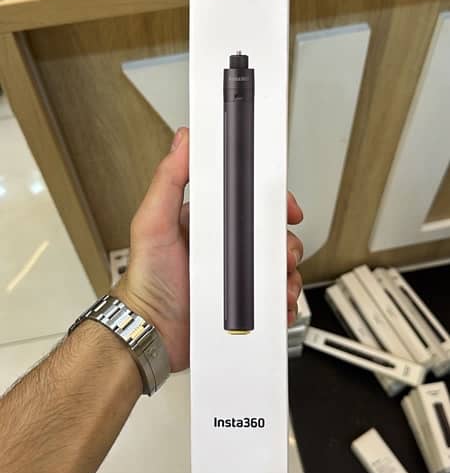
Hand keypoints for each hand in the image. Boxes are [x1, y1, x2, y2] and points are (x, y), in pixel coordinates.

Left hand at [116, 127, 302, 371]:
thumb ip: (168, 180)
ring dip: (287, 274)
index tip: (284, 208)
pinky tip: (275, 303)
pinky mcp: (243, 303)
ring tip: (278, 285)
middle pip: (271, 235)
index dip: (271, 203)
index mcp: (208, 222)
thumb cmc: (146, 281)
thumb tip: (184, 141)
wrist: (151, 331)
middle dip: (285, 243)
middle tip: (280, 255)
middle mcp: (224, 248)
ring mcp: (236, 276)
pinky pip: (273, 298)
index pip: (248, 202)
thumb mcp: (152, 222)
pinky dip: (282, 301)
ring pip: (277, 266)